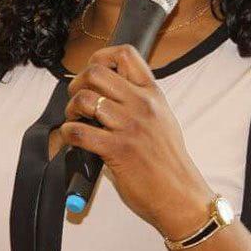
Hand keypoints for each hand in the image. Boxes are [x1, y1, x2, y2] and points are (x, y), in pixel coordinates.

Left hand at [60, 45, 212, 238]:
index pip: (126, 54)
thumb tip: (106, 93)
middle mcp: (142, 104)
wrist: (181, 196)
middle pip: (96, 72)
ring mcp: (129, 126)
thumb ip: (139, 102)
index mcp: (153, 94)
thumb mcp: (162, 119)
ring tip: (75, 120)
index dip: (100, 57)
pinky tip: (74, 139)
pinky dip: (69, 134)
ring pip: (84, 99)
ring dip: (71, 109)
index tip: (91, 73)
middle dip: (78, 83)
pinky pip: (80, 132)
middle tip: (77, 99)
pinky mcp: (117, 150)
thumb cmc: (169, 162)